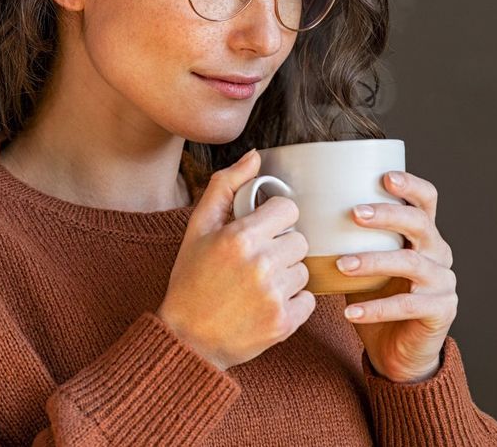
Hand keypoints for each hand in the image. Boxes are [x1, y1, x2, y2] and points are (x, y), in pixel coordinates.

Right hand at [157, 149, 316, 371]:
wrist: (187, 339)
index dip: (274, 218)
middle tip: (255, 262)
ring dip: (287, 275)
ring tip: (258, 285)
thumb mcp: (198, 228)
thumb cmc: (190, 280)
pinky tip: (266, 304)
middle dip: (281, 247)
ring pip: (304, 270)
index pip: (288, 209)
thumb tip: (255, 156)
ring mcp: (274, 296)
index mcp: (240, 237)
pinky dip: (292, 303)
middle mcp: (261, 265)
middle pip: (299, 240)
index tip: (260, 231)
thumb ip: (225, 186)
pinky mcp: (284, 323)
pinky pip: (309, 300)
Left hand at [340, 171, 456, 382]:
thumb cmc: (376, 298)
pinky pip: (408, 305)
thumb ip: (347, 239)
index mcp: (423, 235)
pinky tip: (351, 312)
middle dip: (387, 215)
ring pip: (412, 263)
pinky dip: (377, 308)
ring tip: (342, 264)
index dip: (410, 185)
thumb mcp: (362, 263)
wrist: (397, 351)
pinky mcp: (441, 311)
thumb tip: (300, 213)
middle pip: (420, 224)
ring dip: (374, 261)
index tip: (384, 177)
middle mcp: (438, 253)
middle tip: (354, 213)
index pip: (426, 200)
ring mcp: (443, 282)